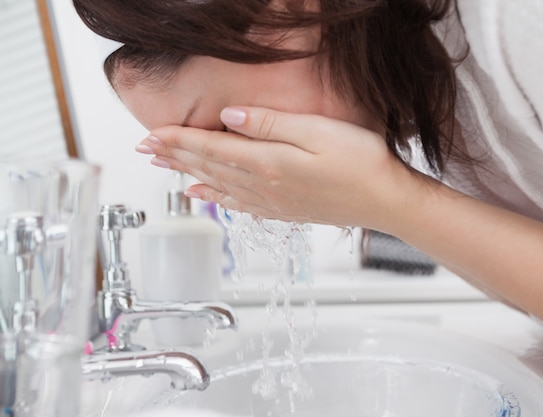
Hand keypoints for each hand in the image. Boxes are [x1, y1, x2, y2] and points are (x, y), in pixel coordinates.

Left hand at [136, 106, 416, 228]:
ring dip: (187, 174)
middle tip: (145, 150)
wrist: (385, 201)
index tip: (150, 134)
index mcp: (268, 163)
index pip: (210, 148)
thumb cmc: (360, 163)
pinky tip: (203, 195)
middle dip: (174, 156)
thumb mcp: (318, 131)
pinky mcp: (283, 210)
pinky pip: (237, 204)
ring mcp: (272, 201)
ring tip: (164, 168)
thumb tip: (228, 116)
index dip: (177, 140)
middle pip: (208, 167)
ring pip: (217, 186)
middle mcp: (263, 186)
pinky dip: (214, 197)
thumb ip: (270, 124)